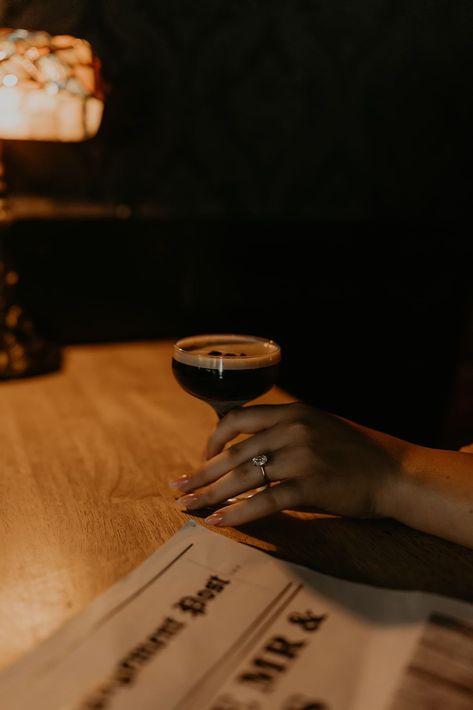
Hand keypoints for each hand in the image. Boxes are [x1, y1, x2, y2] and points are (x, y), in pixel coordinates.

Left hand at [170, 403, 407, 526]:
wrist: (395, 473)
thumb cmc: (357, 453)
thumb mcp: (319, 426)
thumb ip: (286, 431)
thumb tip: (248, 448)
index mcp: (292, 412)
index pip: (239, 418)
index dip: (214, 438)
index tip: (203, 456)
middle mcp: (292, 429)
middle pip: (233, 453)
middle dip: (201, 473)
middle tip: (177, 487)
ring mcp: (301, 456)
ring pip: (242, 477)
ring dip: (209, 495)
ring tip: (187, 507)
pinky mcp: (310, 485)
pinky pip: (264, 501)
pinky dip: (238, 513)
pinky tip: (218, 522)